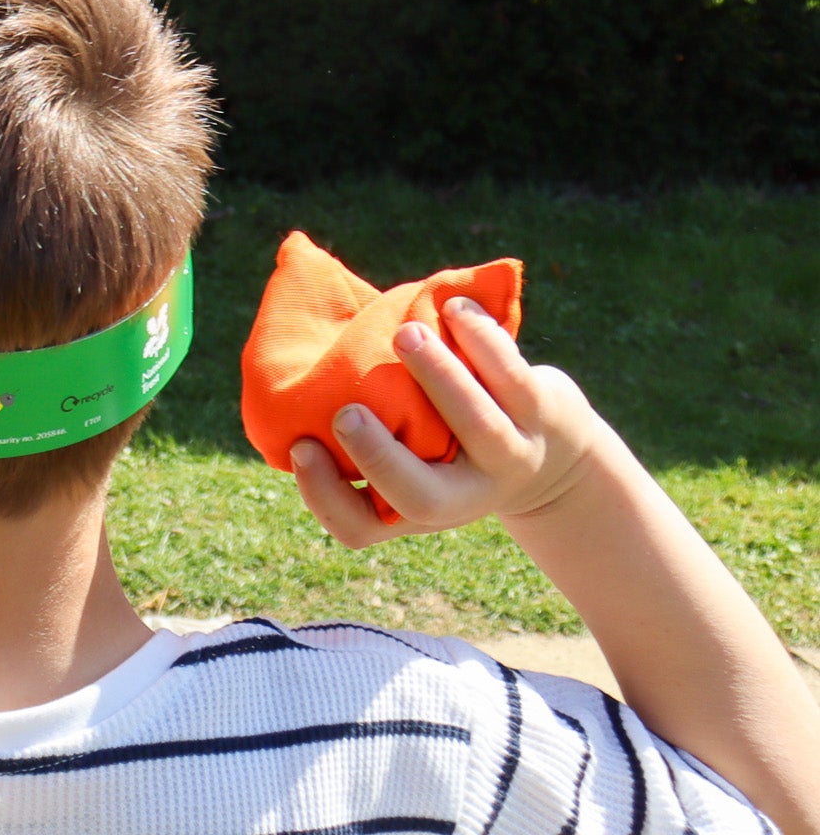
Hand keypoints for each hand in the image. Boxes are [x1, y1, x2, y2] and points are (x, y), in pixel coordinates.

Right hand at [290, 296, 606, 545]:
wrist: (553, 453)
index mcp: (415, 508)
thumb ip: (361, 427)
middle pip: (422, 498)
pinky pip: (513, 377)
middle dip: (381, 457)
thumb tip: (281, 368)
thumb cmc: (447, 441)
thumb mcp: (410, 451)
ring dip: (439, 378)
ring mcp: (508, 457)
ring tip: (404, 334)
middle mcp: (464, 496)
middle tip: (347, 413)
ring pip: (478, 426)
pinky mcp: (542, 413)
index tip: (301, 446)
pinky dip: (482, 339)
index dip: (324, 495)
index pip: (358, 527)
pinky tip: (452, 308)